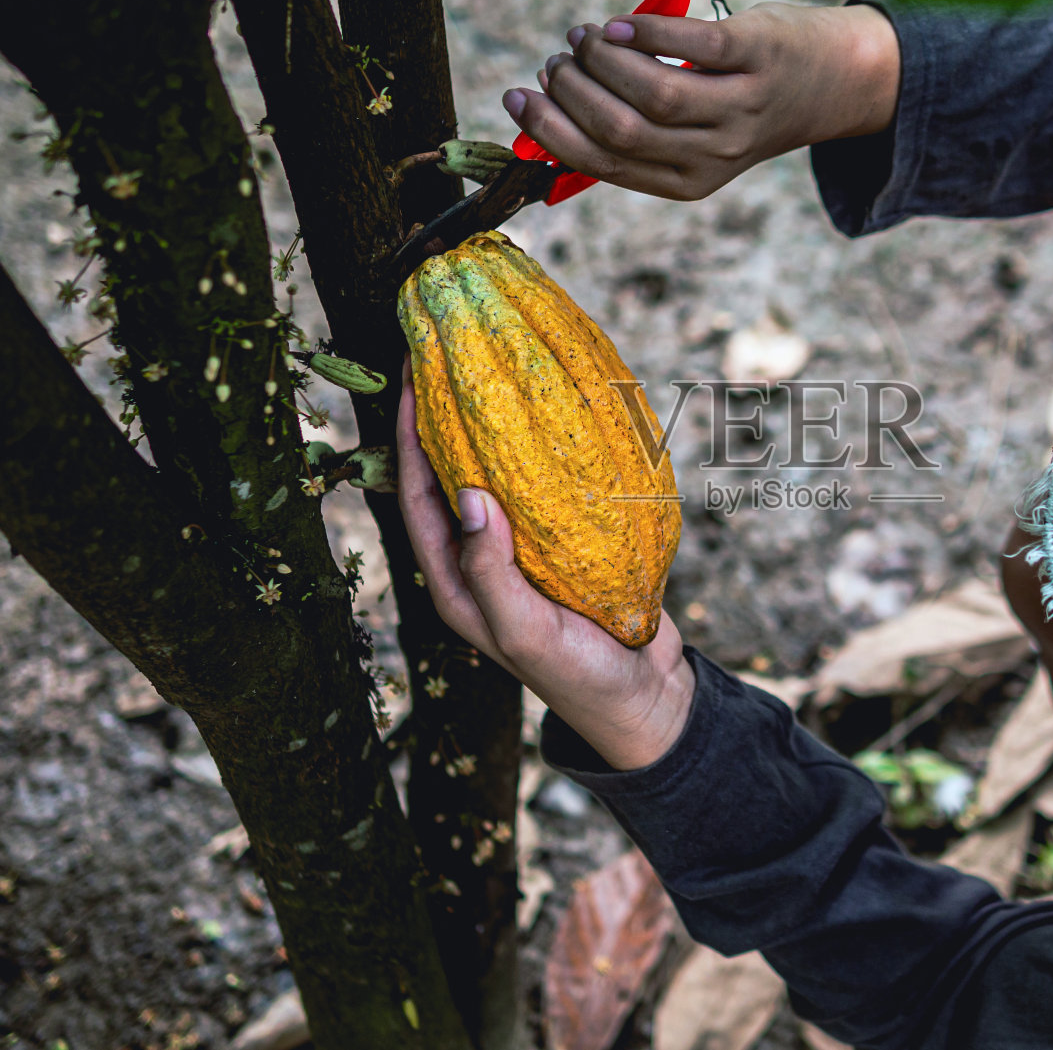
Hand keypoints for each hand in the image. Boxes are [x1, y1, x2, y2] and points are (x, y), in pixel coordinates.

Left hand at [396, 361, 693, 770]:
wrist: (644, 696)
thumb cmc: (577, 676)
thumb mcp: (525, 632)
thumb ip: (490, 572)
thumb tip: (467, 495)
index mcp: (455, 581)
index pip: (417, 496)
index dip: (408, 436)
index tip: (411, 377)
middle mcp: (481, 558)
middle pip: (450, 474)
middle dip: (444, 417)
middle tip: (448, 357)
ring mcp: (524, 549)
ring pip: (499, 474)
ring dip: (496, 426)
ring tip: (500, 370)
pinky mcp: (566, 543)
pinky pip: (548, 486)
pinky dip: (548, 450)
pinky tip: (561, 414)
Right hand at [502, 1, 899, 199]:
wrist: (828, 84)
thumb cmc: (738, 105)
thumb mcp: (692, 138)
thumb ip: (635, 135)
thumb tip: (546, 117)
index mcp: (687, 182)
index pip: (603, 164)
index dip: (551, 131)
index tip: (516, 96)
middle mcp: (716, 154)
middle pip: (622, 130)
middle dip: (570, 92)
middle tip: (556, 60)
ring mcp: (741, 107)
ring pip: (654, 93)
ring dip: (603, 60)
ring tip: (584, 37)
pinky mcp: (759, 57)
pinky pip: (693, 47)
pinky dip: (646, 32)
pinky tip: (618, 25)